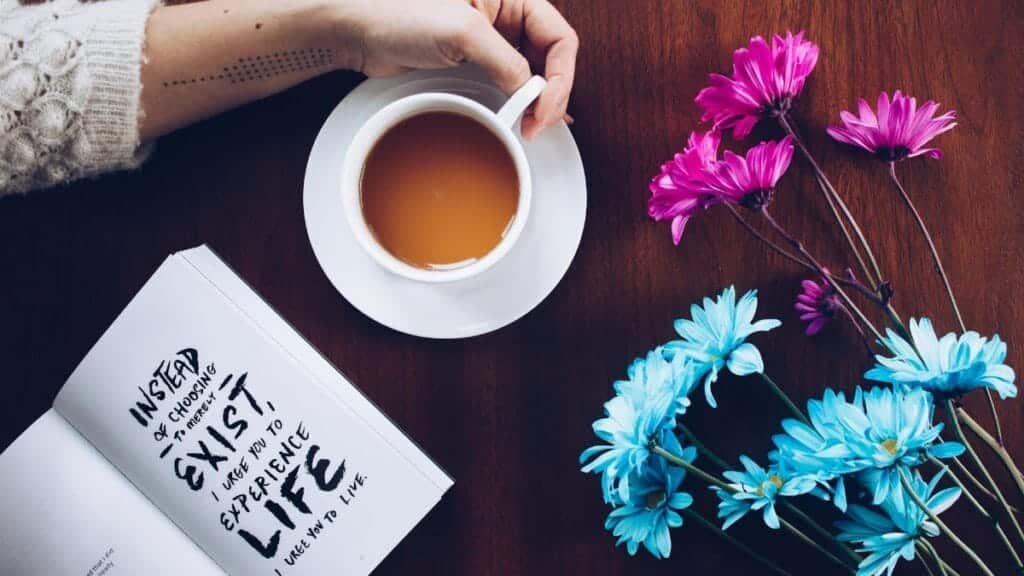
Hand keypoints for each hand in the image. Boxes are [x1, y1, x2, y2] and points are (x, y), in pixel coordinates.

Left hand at [335, 0, 577, 138]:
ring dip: (537, 100)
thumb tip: (533, 92)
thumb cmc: (399, 12)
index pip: (560, 37)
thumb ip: (506, 61)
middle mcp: (506, 13)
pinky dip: (519, 99)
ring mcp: (491, 38)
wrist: (357, 27)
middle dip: (551, 93)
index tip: (544, 109)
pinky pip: (508, 80)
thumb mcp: (463, 33)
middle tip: (538, 125)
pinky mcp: (473, 58)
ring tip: (533, 126)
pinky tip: (526, 115)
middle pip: (551, 57)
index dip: (560, 77)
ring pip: (532, 71)